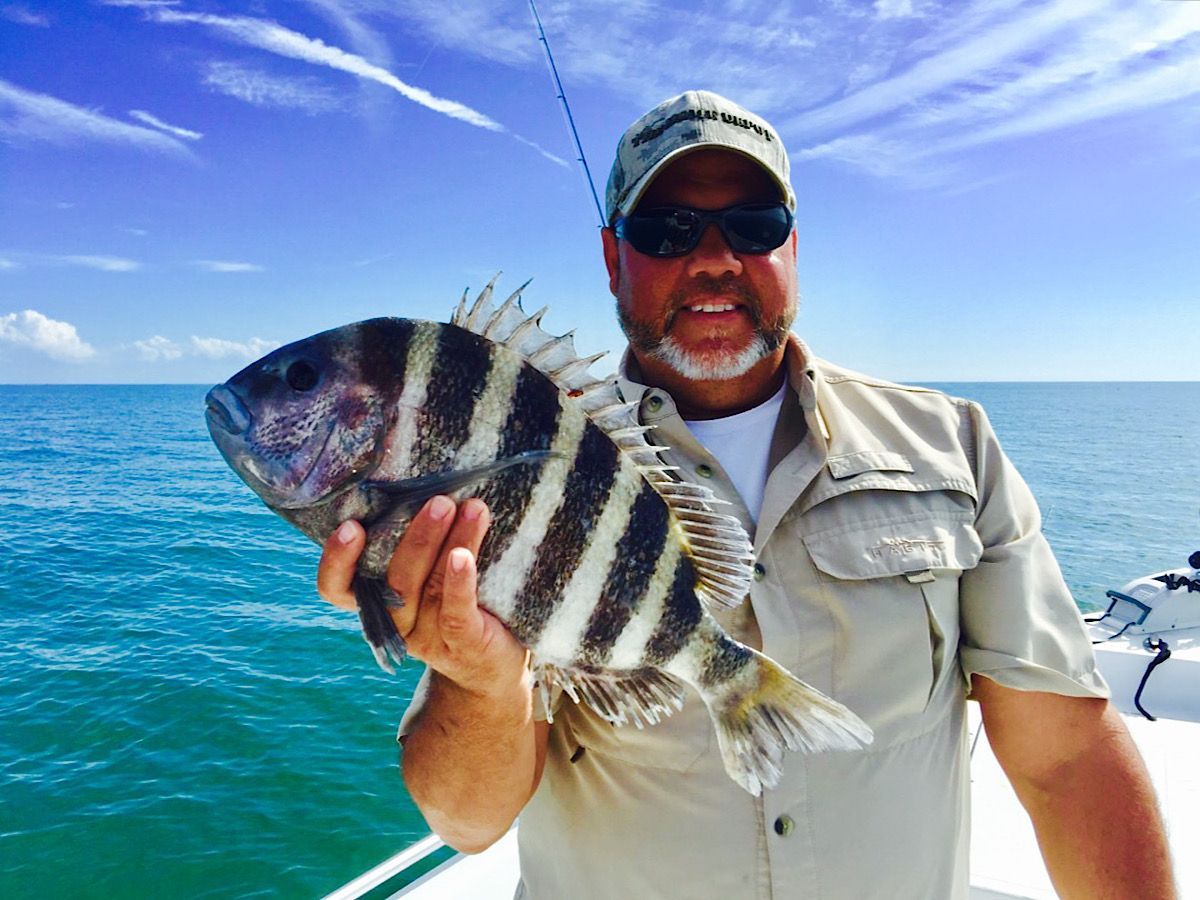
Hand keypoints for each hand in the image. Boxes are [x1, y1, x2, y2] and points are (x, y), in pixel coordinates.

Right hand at [316, 496, 529, 698]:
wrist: (495, 663)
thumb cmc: (460, 601)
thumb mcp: (430, 571)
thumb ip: (419, 538)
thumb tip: (426, 476)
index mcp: (377, 602)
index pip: (338, 589)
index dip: (337, 561)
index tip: (350, 526)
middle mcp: (396, 622)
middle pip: (394, 580)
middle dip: (417, 536)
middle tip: (439, 500)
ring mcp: (428, 637)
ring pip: (429, 587)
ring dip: (452, 542)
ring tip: (472, 508)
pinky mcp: (463, 644)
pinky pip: (455, 612)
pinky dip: (459, 582)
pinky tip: (465, 556)